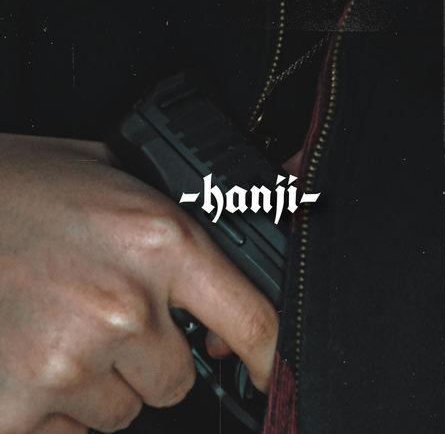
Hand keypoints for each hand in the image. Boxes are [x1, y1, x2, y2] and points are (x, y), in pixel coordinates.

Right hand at [0, 134, 277, 432]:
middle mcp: (123, 305)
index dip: (270, 357)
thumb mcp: (119, 185)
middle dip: (152, 359)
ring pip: (123, 409)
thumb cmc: (28, 189)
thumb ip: (177, 239)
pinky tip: (32, 351)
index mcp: (161, 242)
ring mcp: (68, 360)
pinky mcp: (14, 406)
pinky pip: (69, 431)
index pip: (252, 322)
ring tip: (62, 326)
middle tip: (110, 318)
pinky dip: (58, 403)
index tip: (268, 373)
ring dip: (102, 379)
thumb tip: (216, 305)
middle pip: (178, 381)